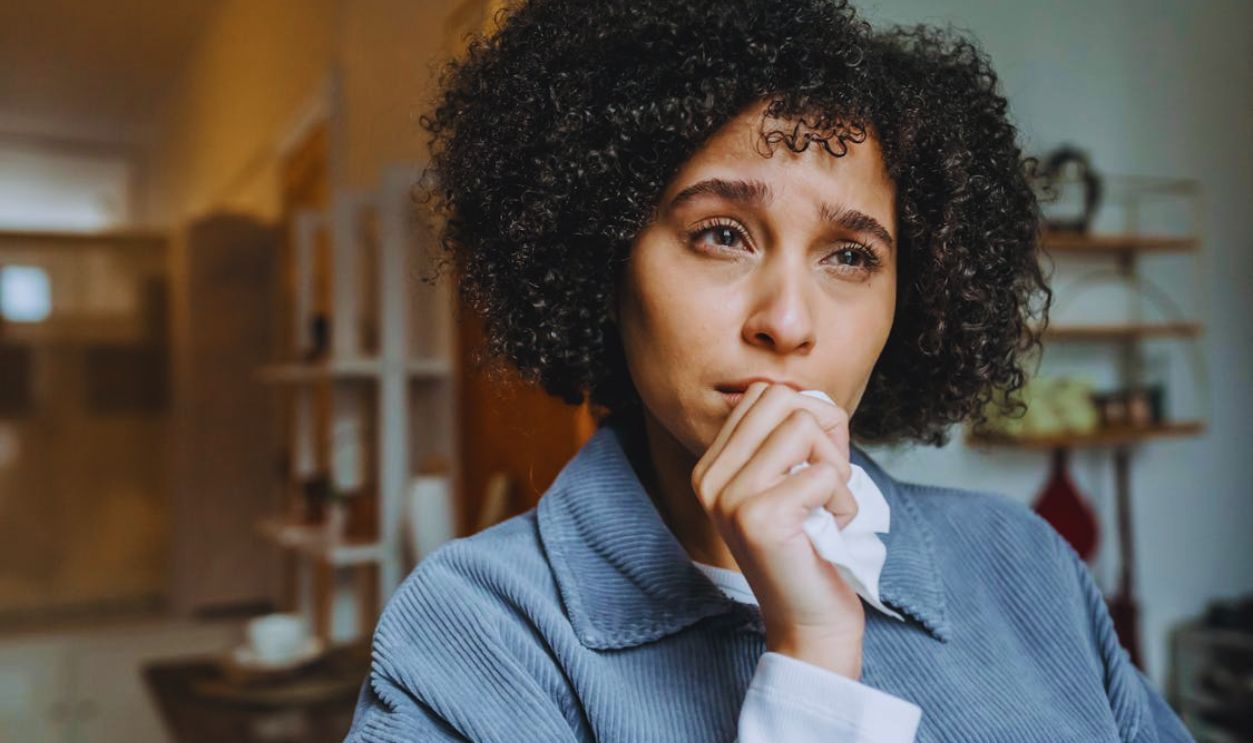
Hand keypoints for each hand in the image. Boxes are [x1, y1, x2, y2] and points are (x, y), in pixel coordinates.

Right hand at [691, 381, 864, 678]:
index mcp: (710, 467)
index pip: (761, 395)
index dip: (807, 416)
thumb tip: (811, 396)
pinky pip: (825, 472)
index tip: (814, 463)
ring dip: (836, 468)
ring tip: (827, 507)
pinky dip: (843, 501)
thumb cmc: (811, 546)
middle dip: (824, 431)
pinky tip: (829, 530)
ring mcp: (728, 498)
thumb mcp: (791, 479)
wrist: (809, 621)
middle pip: (781, 399)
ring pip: (804, 427)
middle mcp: (708, 479)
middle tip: (828, 479)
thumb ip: (792, 435)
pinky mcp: (758, 518)